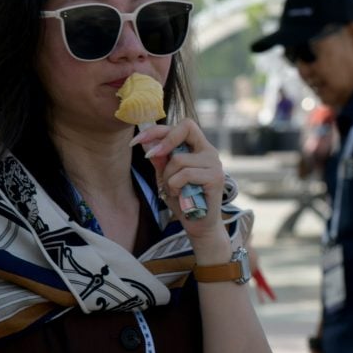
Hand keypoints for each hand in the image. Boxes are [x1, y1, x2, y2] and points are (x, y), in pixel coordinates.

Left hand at [133, 119, 225, 240]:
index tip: (137, 141)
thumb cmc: (183, 200)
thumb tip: (146, 142)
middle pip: (186, 127)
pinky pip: (185, 174)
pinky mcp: (215, 177)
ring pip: (179, 159)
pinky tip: (179, 194)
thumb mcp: (165, 177)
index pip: (181, 126)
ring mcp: (214, 164)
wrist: (199, 225)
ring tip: (172, 189)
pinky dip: (175, 185)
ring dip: (168, 177)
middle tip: (150, 156)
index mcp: (199, 148)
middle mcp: (209, 152)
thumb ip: (160, 160)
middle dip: (164, 140)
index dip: (158, 130)